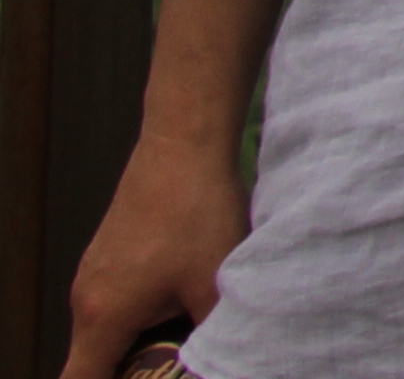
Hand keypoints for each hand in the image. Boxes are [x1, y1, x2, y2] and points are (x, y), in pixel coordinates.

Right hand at [59, 129, 239, 378]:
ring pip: (109, 329)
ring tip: (186, 330)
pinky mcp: (109, 253)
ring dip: (140, 338)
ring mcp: (94, 273)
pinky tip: (186, 295)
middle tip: (174, 361)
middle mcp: (85, 300)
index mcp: (101, 318)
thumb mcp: (213, 284)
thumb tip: (221, 358)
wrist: (182, 143)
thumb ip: (211, 335)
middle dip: (132, 367)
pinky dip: (142, 311)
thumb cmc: (196, 213)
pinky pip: (116, 300)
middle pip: (95, 359)